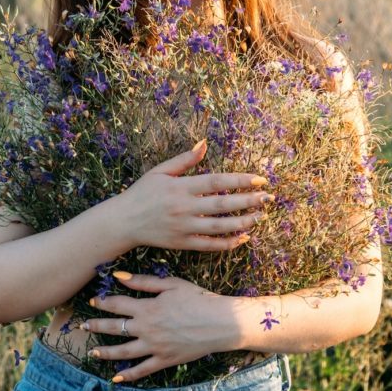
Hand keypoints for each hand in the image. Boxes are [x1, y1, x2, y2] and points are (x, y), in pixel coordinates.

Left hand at [80, 271, 238, 382]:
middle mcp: (147, 329)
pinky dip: (128, 375)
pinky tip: (116, 378)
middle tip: (82, 326)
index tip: (92, 301)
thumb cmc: (198, 298)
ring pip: (123, 352)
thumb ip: (144, 282)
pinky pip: (142, 370)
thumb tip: (119, 276)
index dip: (102, 302)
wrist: (221, 322)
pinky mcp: (165, 360)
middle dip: (97, 326)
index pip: (117, 305)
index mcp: (147, 308)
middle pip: (115, 328)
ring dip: (106, 351)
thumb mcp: (171, 284)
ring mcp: (155, 347)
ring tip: (93, 352)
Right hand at [118, 139, 270, 252]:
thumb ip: (184, 160)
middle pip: (222, 204)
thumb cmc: (142, 193)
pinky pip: (209, 246)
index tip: (259, 179)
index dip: (240, 180)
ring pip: (219, 227)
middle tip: (268, 198)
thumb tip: (204, 144)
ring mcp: (184, 228)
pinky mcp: (182, 244)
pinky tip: (243, 238)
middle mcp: (184, 208)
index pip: (216, 181)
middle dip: (248, 201)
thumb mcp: (160, 171)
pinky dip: (227, 243)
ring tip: (260, 216)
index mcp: (180, 187)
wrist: (123, 222)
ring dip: (243, 222)